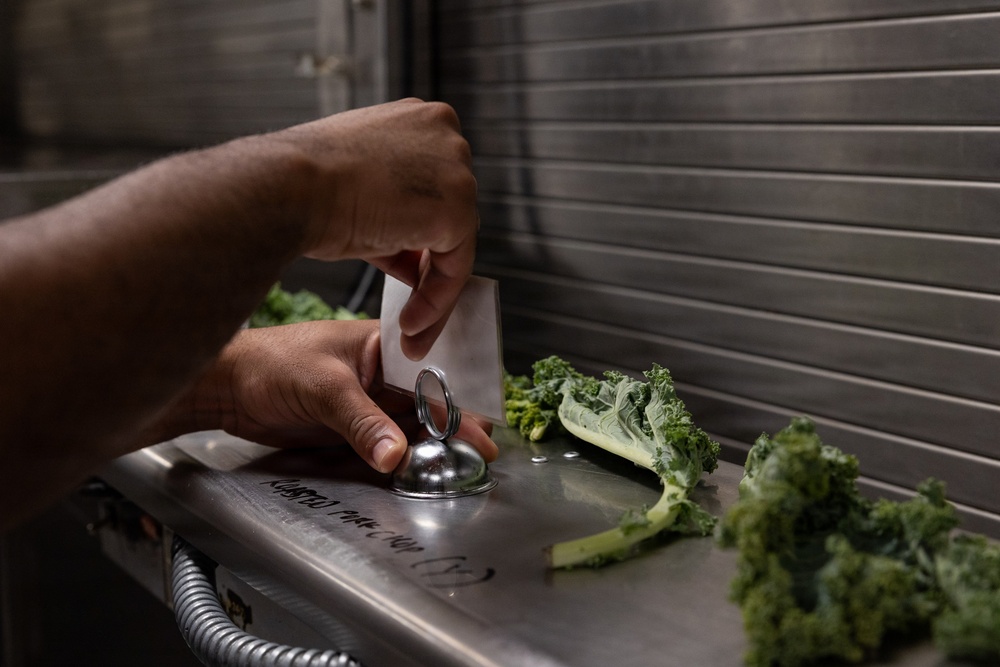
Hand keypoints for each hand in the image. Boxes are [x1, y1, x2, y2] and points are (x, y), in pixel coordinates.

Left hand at [169, 319, 496, 472]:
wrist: (224, 388)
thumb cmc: (268, 364)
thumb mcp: (323, 387)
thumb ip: (361, 422)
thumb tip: (396, 454)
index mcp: (382, 344)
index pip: (433, 367)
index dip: (461, 392)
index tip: (483, 419)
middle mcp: (381, 372)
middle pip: (429, 401)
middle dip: (456, 424)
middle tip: (481, 452)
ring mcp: (367, 401)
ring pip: (411, 425)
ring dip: (434, 444)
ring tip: (462, 465)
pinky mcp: (353, 427)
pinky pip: (387, 442)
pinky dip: (405, 456)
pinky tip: (424, 468)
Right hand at [275, 99, 478, 359]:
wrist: (283, 187)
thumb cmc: (300, 186)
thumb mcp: (356, 191)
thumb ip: (393, 215)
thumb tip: (414, 260)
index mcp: (419, 119)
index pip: (434, 186)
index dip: (419, 231)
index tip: (405, 269)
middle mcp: (445, 132)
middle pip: (450, 212)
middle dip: (429, 261)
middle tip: (411, 306)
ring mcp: (456, 168)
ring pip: (455, 244)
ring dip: (433, 289)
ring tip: (409, 326)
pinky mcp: (456, 210)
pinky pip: (454, 269)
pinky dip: (435, 302)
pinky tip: (411, 325)